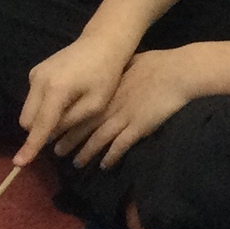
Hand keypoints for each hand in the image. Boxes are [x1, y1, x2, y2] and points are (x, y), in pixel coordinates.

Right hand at [18, 34, 136, 165]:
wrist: (102, 42)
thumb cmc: (106, 74)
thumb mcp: (96, 104)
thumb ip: (71, 121)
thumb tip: (50, 134)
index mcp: (55, 90)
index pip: (40, 125)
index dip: (30, 146)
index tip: (18, 163)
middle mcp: (38, 81)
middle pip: (28, 120)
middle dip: (39, 130)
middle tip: (63, 129)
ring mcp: (34, 74)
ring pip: (28, 110)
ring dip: (42, 118)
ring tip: (68, 109)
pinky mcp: (35, 71)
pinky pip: (32, 98)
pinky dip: (43, 105)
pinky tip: (64, 98)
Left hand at [70, 47, 202, 168]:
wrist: (175, 73)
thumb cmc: (157, 63)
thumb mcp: (130, 62)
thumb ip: (118, 72)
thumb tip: (112, 72)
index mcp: (106, 92)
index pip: (79, 110)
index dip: (65, 121)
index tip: (54, 129)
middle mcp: (110, 107)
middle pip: (84, 127)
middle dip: (69, 141)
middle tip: (57, 152)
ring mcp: (123, 118)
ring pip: (98, 140)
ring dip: (86, 153)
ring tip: (77, 163)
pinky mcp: (138, 128)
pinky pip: (120, 146)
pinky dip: (111, 157)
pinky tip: (105, 166)